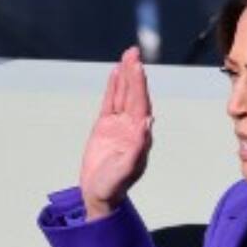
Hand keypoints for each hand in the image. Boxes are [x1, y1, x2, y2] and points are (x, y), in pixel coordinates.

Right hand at [79, 46, 153, 219]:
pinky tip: (115, 72)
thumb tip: (147, 125)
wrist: (99, 195)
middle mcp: (132, 127)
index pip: (140, 105)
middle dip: (134, 74)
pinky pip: (110, 102)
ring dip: (126, 76)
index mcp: (140, 136)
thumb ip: (137, 148)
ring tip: (127, 55)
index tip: (138, 68)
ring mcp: (119, 125)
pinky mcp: (105, 126)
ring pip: (123, 95)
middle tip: (133, 52)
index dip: (139, 86)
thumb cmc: (113, 187)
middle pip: (134, 95)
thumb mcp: (125, 170)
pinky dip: (113, 87)